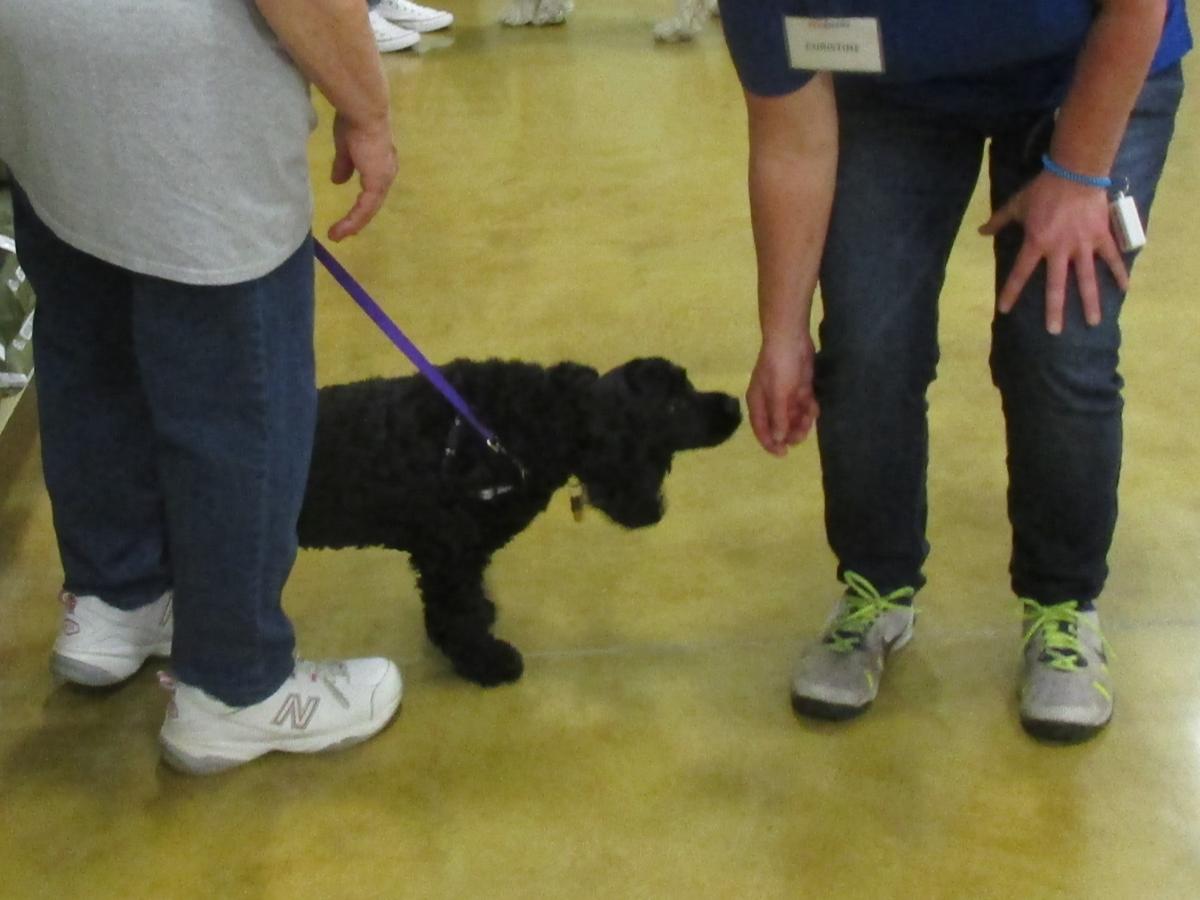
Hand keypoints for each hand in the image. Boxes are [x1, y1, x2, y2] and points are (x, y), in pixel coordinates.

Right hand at [328, 112, 397, 241]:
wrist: (363, 113)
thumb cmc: (354, 123)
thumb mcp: (346, 148)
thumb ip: (344, 165)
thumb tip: (338, 181)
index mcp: (380, 165)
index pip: (372, 190)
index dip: (361, 203)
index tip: (349, 215)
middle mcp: (386, 174)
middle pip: (372, 203)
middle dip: (358, 218)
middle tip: (342, 231)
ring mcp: (383, 180)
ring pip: (369, 209)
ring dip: (353, 224)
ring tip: (337, 235)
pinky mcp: (377, 184)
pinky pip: (365, 208)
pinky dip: (354, 220)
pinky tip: (342, 230)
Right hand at [746, 334, 819, 456]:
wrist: (792, 339)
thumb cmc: (779, 366)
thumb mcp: (778, 394)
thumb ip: (778, 417)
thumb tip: (778, 439)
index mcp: (758, 402)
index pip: (761, 429)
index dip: (770, 443)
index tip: (783, 454)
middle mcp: (770, 401)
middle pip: (779, 425)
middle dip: (790, 432)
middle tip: (802, 435)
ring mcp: (785, 395)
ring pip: (793, 417)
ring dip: (802, 421)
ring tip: (810, 417)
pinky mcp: (799, 388)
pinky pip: (804, 406)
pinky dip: (809, 409)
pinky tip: (814, 408)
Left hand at [979, 172, 1128, 334]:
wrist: (1076, 172)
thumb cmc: (1043, 190)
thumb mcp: (1017, 205)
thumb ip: (999, 221)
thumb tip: (981, 231)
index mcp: (1036, 243)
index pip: (1019, 273)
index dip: (1011, 292)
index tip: (1004, 310)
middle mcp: (1060, 250)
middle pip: (1056, 286)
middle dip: (1055, 310)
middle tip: (1055, 332)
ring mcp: (1083, 245)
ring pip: (1087, 279)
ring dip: (1090, 302)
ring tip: (1093, 322)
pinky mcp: (1101, 237)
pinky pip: (1111, 258)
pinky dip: (1119, 273)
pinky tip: (1125, 290)